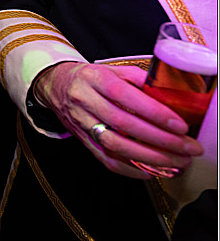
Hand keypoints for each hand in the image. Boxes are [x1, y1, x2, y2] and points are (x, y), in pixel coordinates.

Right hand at [33, 62, 203, 177]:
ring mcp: (81, 122)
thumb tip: (167, 94)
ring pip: (114, 144)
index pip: (124, 96)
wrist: (56, 86)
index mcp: (94, 79)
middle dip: (159, 139)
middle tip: (184, 147)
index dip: (153, 112)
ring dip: (148, 157)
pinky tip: (150, 170)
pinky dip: (130, 168)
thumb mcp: (112, 69)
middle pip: (122, 124)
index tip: (178, 124)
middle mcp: (84, 100)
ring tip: (173, 162)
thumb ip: (138, 79)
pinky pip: (105, 159)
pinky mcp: (82, 140)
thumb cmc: (89, 78)